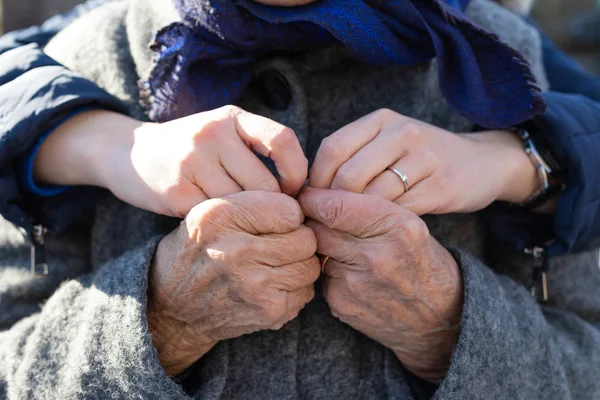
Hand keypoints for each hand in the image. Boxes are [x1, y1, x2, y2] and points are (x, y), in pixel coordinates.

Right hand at [34, 106, 306, 216]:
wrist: (128, 154)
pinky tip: (217, 223)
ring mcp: (192, 161)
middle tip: (270, 219)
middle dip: (272, 207)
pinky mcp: (176, 191)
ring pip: (241, 205)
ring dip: (247, 220)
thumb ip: (258, 150)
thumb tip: (303, 193)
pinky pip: (217, 218)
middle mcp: (212, 134)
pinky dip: (222, 225)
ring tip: (243, 222)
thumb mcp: (224, 134)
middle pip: (265, 184)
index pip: (283, 140)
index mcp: (232, 117)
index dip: (297, 171)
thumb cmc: (192, 150)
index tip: (293, 192)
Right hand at [147, 191, 319, 374]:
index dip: (287, 215)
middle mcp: (237, 251)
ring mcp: (254, 285)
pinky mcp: (268, 312)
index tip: (276, 222)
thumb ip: (254, 201)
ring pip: (310, 265)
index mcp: (221, 217)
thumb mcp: (209, 211)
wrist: (172, 308)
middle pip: (305, 239)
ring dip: (298, 265)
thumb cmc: (197, 251)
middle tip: (279, 244)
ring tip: (275, 264)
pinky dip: (294, 289)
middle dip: (297, 240)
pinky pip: (305, 292)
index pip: (289, 210)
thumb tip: (306, 207)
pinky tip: (271, 285)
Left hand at [299, 187, 462, 381]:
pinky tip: (351, 273)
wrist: (439, 319)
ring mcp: (356, 285)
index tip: (307, 193)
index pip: (334, 205)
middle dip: (312, 219)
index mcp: (397, 227)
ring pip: (316, 250)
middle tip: (315, 216)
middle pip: (317, 227)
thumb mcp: (409, 223)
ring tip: (345, 247)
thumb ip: (367, 205)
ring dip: (321, 245)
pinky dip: (329, 270)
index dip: (313, 197)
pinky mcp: (341, 304)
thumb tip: (317, 192)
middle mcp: (375, 257)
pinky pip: (321, 276)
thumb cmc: (421, 261)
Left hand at [309, 109, 538, 214]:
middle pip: (349, 175)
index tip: (310, 204)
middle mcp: (403, 133)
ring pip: (374, 196)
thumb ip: (351, 159)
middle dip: (333, 205)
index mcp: (381, 120)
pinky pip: (401, 211)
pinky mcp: (443, 185)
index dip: (315, 181)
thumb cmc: (419, 160)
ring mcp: (426, 158)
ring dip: (357, 220)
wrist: (482, 163)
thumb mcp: (386, 145)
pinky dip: (384, 226)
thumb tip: (307, 192)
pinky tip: (379, 233)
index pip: (332, 148)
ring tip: (349, 231)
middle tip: (328, 224)